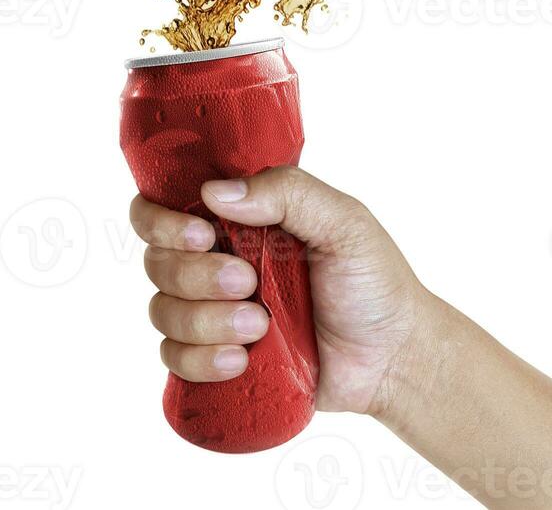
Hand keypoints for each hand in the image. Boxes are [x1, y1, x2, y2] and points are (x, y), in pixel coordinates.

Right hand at [130, 165, 427, 414]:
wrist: (394, 357)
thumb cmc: (373, 281)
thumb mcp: (343, 221)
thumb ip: (287, 192)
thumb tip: (214, 192)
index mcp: (237, 220)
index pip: (162, 208)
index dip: (161, 221)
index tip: (200, 235)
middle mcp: (215, 260)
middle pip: (157, 262)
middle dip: (195, 276)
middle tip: (248, 283)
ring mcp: (214, 312)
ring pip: (162, 312)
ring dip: (205, 321)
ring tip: (259, 327)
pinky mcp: (218, 359)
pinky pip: (174, 360)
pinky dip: (200, 360)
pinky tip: (240, 360)